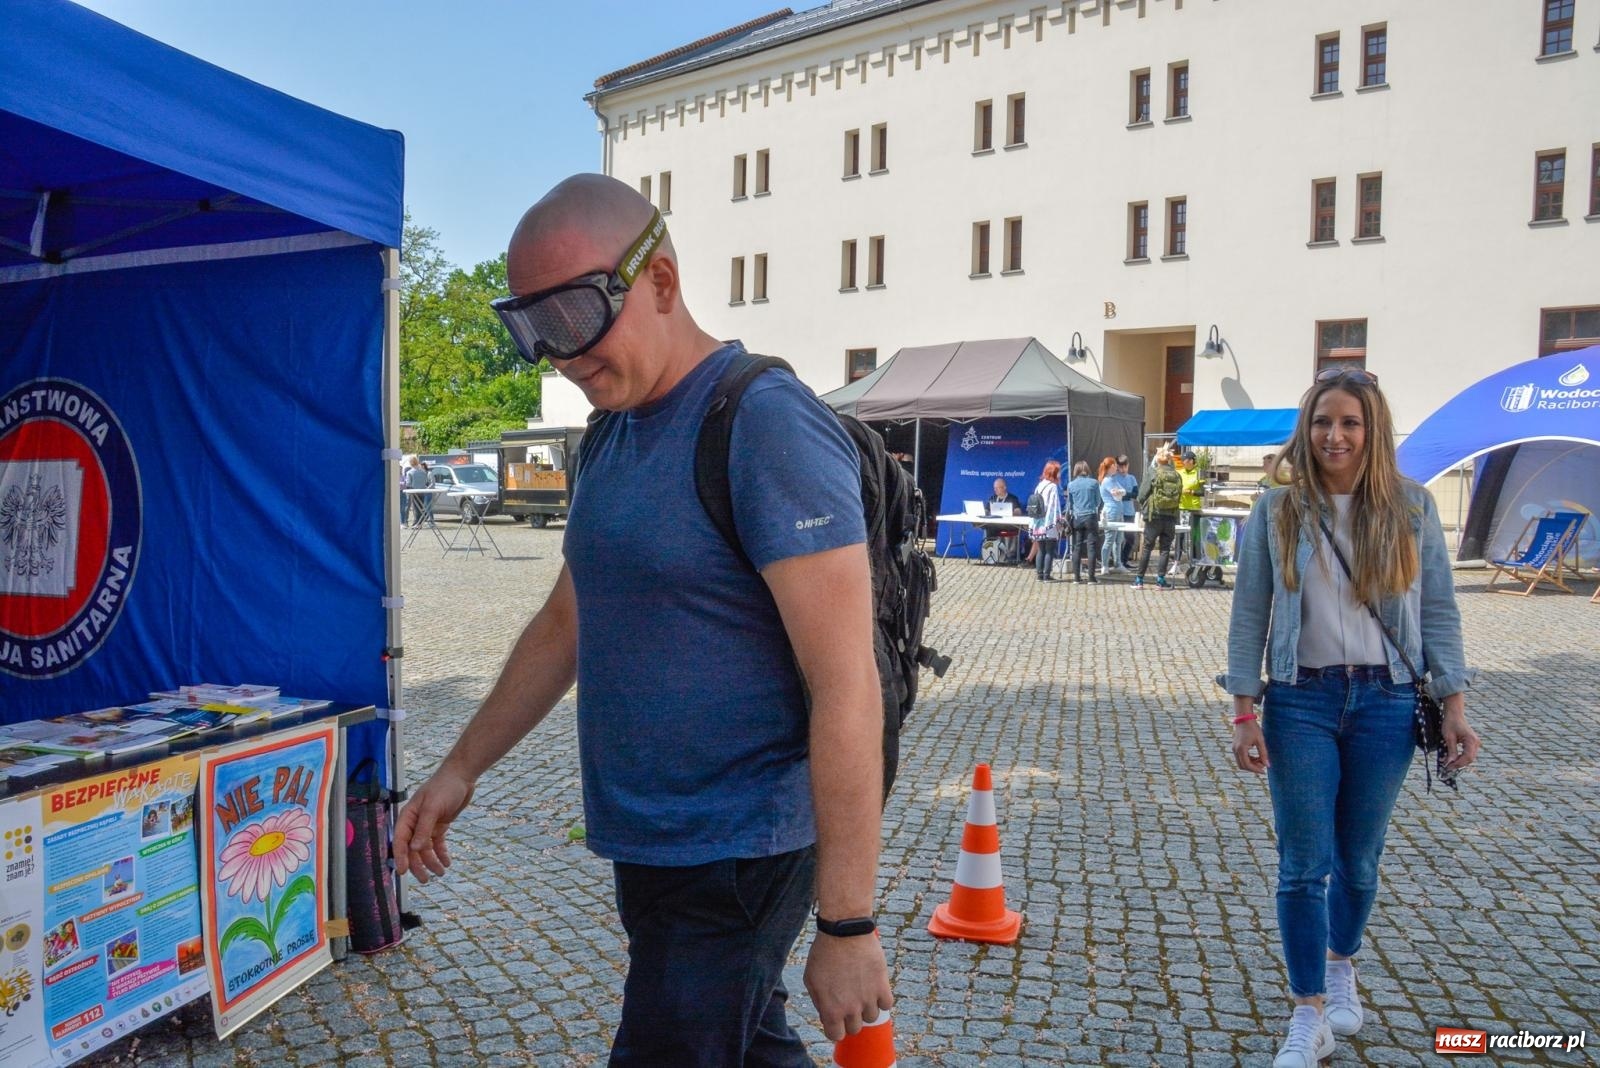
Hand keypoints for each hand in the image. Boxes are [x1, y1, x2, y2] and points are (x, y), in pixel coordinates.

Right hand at [393, 768, 475, 882]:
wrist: (462, 777)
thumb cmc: (444, 787)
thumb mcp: (433, 807)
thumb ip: (424, 828)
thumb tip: (414, 849)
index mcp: (408, 816)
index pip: (400, 840)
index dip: (400, 857)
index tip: (402, 872)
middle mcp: (415, 823)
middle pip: (412, 849)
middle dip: (418, 865)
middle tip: (425, 880)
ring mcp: (427, 825)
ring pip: (425, 849)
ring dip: (431, 862)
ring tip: (441, 873)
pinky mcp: (439, 826)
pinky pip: (438, 844)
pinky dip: (441, 854)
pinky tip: (446, 863)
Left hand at [804, 932, 892, 1041]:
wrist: (844, 931)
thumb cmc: (824, 953)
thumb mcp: (810, 980)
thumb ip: (819, 1002)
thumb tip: (827, 1015)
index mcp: (831, 1010)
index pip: (836, 1036)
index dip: (835, 1028)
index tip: (835, 1018)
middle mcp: (851, 1008)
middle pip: (855, 1029)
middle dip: (850, 1018)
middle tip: (848, 1001)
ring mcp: (868, 998)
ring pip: (872, 1017)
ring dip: (866, 1008)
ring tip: (861, 992)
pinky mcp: (882, 985)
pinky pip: (887, 1004)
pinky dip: (881, 999)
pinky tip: (874, 988)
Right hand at [1231, 719, 1268, 772]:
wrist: (1244, 719)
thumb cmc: (1253, 729)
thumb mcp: (1260, 741)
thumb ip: (1264, 754)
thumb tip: (1268, 765)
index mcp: (1241, 749)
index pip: (1247, 765)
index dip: (1256, 769)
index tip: (1264, 771)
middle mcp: (1235, 750)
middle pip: (1242, 766)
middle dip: (1253, 768)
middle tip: (1263, 765)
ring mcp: (1234, 748)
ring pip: (1241, 762)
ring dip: (1251, 764)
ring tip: (1261, 760)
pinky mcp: (1235, 747)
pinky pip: (1241, 758)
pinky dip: (1248, 759)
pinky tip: (1256, 757)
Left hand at [1441, 707, 1480, 770]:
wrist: (1454, 714)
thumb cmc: (1450, 723)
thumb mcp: (1448, 737)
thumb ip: (1451, 750)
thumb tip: (1450, 762)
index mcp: (1471, 740)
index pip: (1467, 757)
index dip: (1458, 764)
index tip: (1448, 767)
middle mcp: (1476, 743)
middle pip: (1469, 759)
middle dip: (1458, 764)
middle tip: (1447, 767)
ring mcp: (1475, 743)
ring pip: (1469, 757)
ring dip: (1459, 761)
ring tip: (1448, 763)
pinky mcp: (1472, 744)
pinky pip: (1467, 753)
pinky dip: (1460, 757)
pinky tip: (1452, 758)